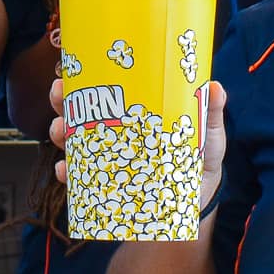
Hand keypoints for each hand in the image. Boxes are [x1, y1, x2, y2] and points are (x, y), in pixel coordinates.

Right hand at [47, 77, 228, 213]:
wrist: (198, 203)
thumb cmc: (201, 160)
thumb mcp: (208, 135)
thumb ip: (210, 114)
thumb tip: (214, 87)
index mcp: (135, 114)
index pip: (106, 91)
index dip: (84, 78)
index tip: (72, 70)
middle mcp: (116, 134)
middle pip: (81, 113)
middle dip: (63, 102)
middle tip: (59, 94)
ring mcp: (109, 160)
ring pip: (74, 143)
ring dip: (60, 134)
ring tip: (59, 131)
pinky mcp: (107, 187)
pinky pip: (80, 181)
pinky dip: (69, 175)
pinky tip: (65, 171)